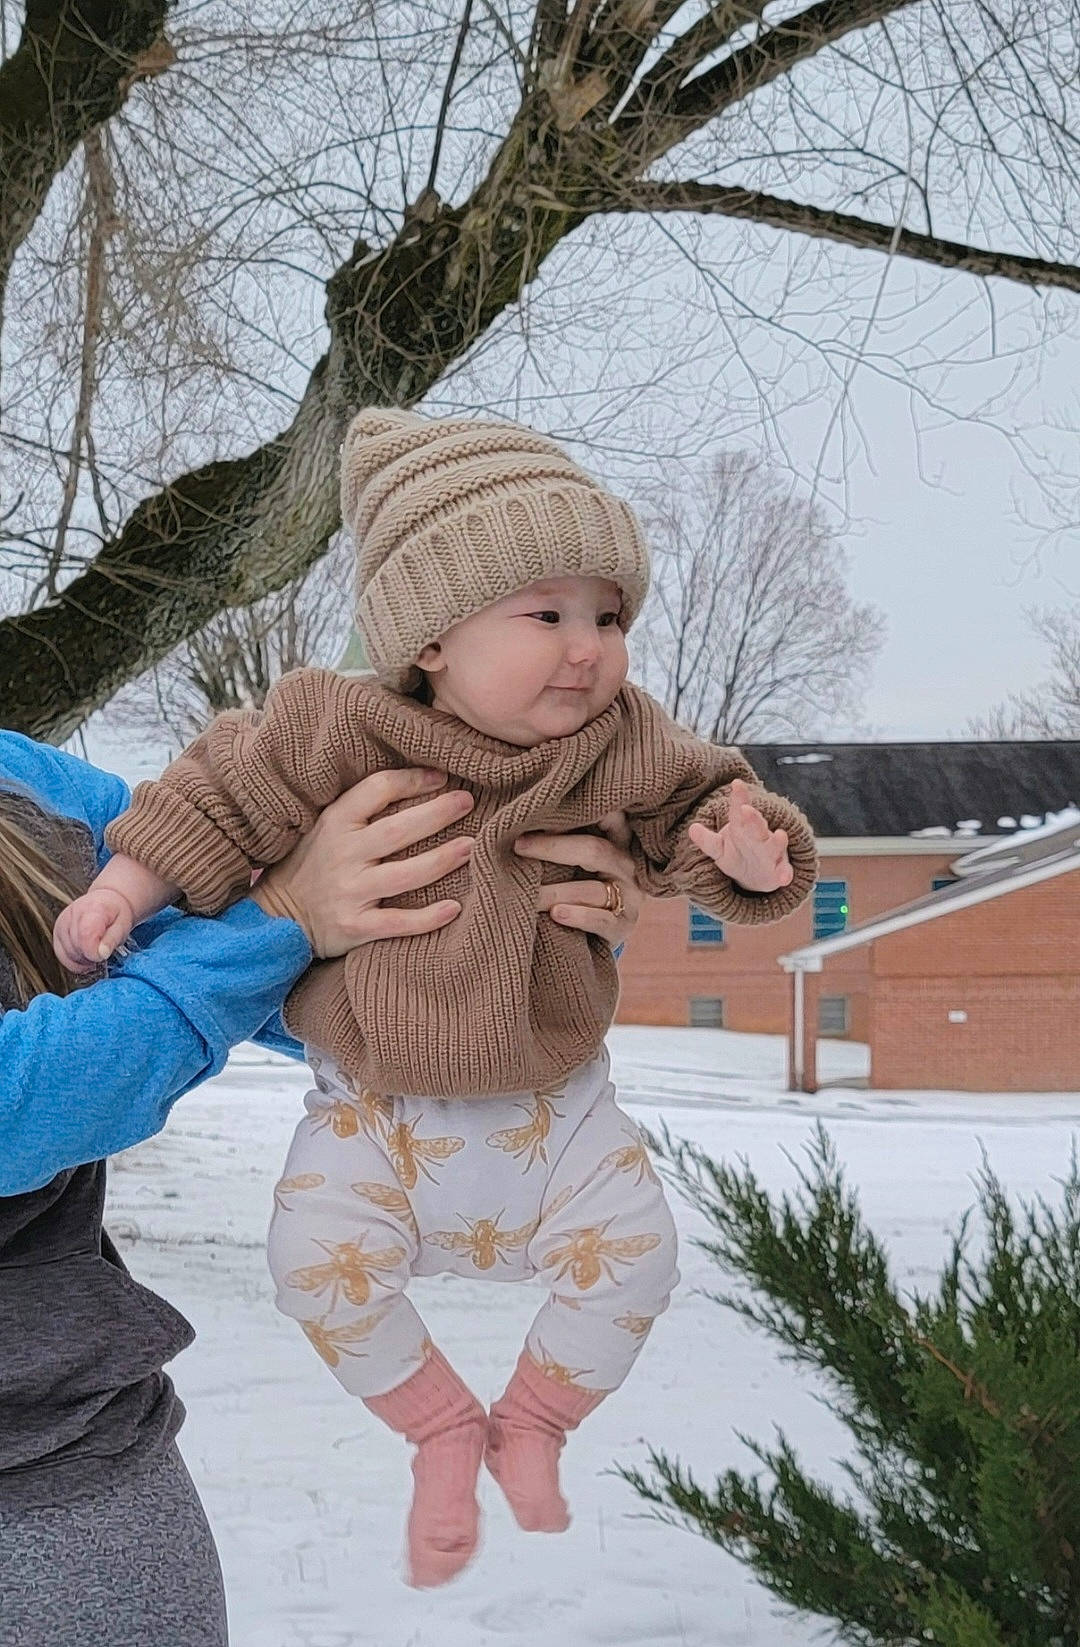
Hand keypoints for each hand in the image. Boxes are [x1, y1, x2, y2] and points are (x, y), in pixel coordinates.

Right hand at [54, 888, 134, 971]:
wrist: (106, 902)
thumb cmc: (115, 913)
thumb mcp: (123, 925)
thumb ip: (112, 940)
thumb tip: (101, 954)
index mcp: (93, 909)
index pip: (85, 935)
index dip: (94, 952)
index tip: (103, 955)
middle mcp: (73, 914)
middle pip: (76, 948)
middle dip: (91, 957)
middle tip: (102, 952)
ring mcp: (62, 923)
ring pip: (68, 954)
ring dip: (83, 960)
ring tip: (95, 951)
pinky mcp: (57, 932)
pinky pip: (62, 956)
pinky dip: (74, 961)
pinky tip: (85, 956)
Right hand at [252, 768, 473, 957]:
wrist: (277, 916)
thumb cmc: (312, 864)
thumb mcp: (326, 827)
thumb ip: (361, 808)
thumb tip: (420, 780)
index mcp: (335, 822)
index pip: (376, 790)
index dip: (412, 780)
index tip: (443, 776)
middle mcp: (342, 855)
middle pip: (397, 830)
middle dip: (437, 814)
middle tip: (468, 801)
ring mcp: (349, 892)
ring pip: (404, 875)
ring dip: (442, 860)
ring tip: (471, 847)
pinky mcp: (355, 927)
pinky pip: (398, 922)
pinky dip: (427, 918)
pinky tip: (455, 908)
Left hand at [514, 811, 641, 947]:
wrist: (600, 933)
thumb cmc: (577, 883)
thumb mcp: (577, 857)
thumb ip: (562, 837)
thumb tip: (519, 823)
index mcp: (617, 840)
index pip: (609, 816)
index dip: (582, 812)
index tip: (544, 810)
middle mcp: (626, 864)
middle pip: (594, 850)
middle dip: (553, 847)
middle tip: (518, 846)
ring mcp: (629, 896)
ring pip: (592, 890)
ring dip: (554, 892)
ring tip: (528, 895)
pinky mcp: (623, 926)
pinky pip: (601, 920)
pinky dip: (578, 916)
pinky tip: (556, 914)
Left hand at [688, 777, 793, 892]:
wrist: (756, 878)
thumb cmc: (738, 855)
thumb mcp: (720, 849)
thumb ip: (708, 841)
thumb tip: (692, 829)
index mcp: (743, 828)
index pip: (739, 811)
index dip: (739, 797)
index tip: (737, 783)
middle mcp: (759, 837)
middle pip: (757, 826)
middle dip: (753, 818)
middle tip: (746, 810)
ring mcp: (771, 853)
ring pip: (775, 845)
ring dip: (778, 841)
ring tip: (780, 835)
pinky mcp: (779, 871)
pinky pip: (784, 872)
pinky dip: (785, 874)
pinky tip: (784, 879)